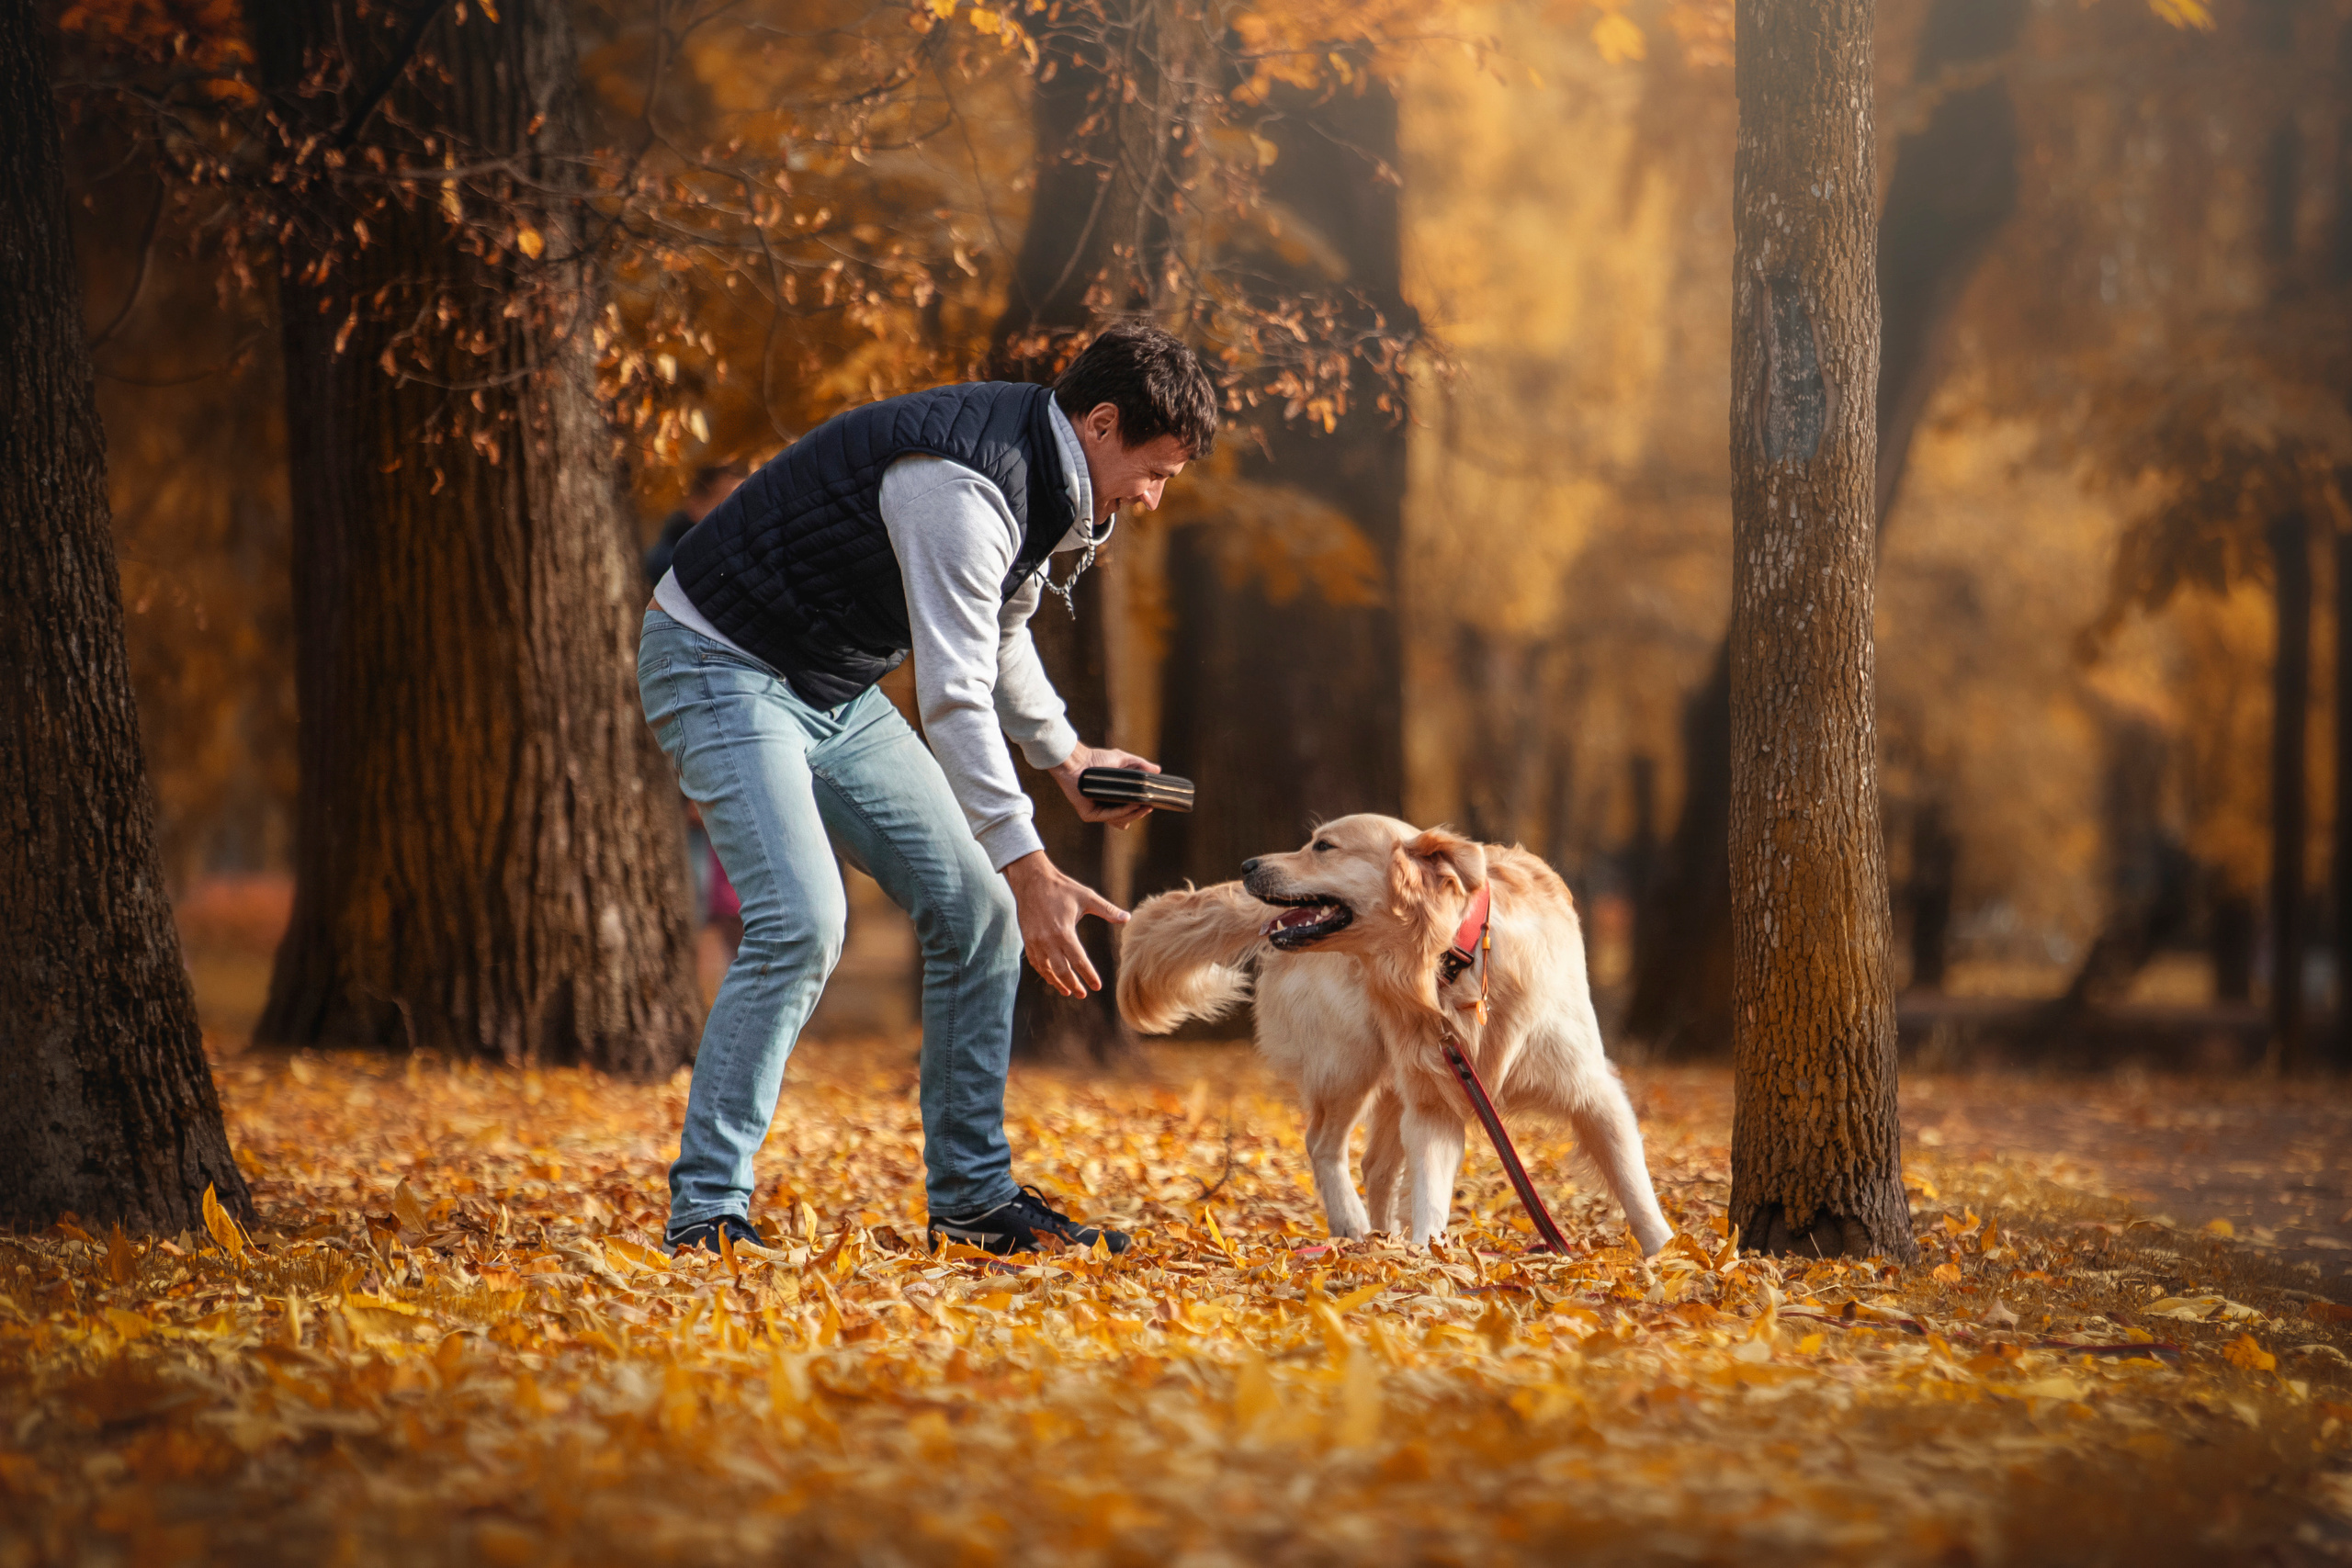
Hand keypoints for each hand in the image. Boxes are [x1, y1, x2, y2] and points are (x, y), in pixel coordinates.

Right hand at [1002, 850, 1127, 996]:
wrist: (1031, 881)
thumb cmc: (1062, 888)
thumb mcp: (1087, 897)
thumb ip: (1107, 910)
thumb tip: (1128, 917)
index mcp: (1064, 932)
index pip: (1079, 961)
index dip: (1088, 975)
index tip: (1097, 986)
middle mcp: (1048, 940)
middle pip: (1062, 971)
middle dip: (1073, 985)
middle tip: (1083, 995)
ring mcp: (1035, 942)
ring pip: (1047, 970)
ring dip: (1058, 983)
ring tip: (1068, 992)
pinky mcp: (1027, 940)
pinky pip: (1036, 963)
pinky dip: (1045, 973)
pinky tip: (1053, 979)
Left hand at [1048, 744, 1160, 829]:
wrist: (1078, 760)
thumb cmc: (1096, 759)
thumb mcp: (1123, 760)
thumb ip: (1140, 765)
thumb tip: (1158, 770)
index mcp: (1110, 798)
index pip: (1127, 811)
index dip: (1139, 810)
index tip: (1150, 804)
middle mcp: (1102, 807)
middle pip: (1125, 819)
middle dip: (1138, 814)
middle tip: (1149, 807)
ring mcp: (1095, 812)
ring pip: (1119, 819)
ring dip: (1133, 813)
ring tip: (1144, 806)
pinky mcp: (1088, 814)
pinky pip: (1109, 816)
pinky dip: (1122, 811)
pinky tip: (1132, 806)